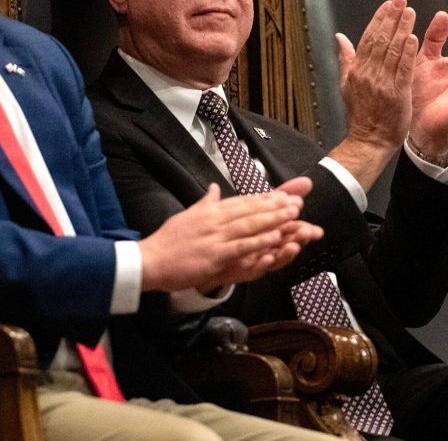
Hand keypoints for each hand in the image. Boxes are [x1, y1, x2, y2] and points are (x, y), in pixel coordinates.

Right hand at [139, 178, 318, 291]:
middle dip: (275, 206)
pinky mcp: (214, 254)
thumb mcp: (187, 215)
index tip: (284, 195)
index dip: (264, 198)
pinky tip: (274, 237)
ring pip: (250, 225)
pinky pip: (241, 246)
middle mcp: (214, 220)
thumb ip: (205, 202)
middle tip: (297, 201)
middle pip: (250, 210)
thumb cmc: (167, 241)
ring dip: (273, 219)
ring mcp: (215, 237)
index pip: (242, 201)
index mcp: (209, 211)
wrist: (150, 260)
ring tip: (293, 215)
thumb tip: (214, 188)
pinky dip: (259, 241)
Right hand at [329, 0, 417, 189]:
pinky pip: (402, 70)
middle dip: (391, 18)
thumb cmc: (361, 114)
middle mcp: (368, 74)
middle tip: (401, 0)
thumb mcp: (347, 84)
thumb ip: (346, 58)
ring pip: (392, 51)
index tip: (389, 4)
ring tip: (410, 12)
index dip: (379, 19)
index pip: (368, 38)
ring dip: (402, 29)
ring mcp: (382, 83)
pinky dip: (407, 53)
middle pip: (380, 40)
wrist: (369, 140)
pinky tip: (413, 38)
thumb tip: (339, 38)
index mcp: (357, 70)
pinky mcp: (396, 94)